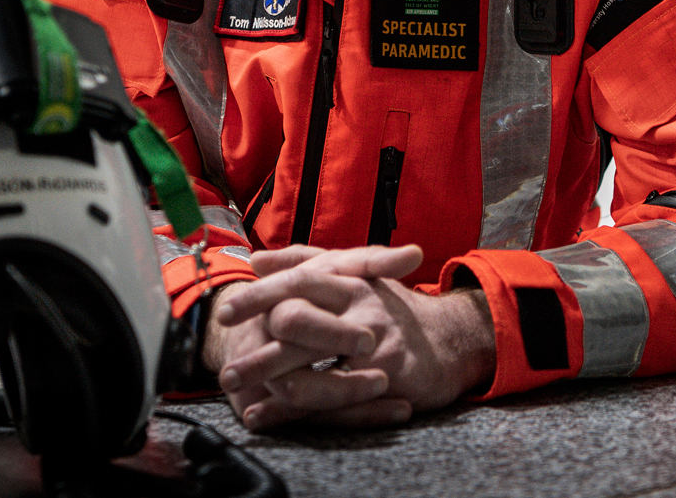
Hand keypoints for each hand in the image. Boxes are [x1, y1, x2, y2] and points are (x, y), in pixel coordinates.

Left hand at [210, 244, 495, 430]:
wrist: (450, 339)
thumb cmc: (392, 309)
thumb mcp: (354, 274)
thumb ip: (305, 261)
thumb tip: (257, 259)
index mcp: (349, 278)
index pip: (297, 280)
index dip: (259, 296)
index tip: (224, 312)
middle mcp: (359, 304)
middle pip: (296, 320)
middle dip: (257, 349)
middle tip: (226, 369)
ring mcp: (373, 340)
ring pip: (310, 364)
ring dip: (268, 380)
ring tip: (237, 393)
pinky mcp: (385, 375)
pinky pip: (331, 398)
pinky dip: (294, 411)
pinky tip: (265, 416)